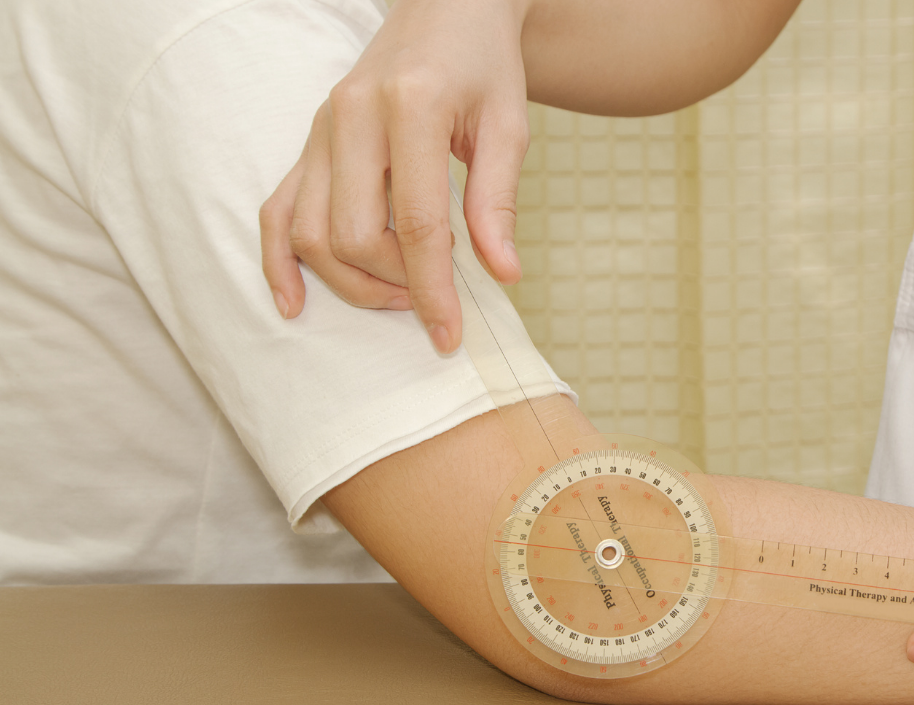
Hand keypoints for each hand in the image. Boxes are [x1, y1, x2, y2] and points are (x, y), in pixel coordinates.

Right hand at [260, 0, 531, 352]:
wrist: (445, 11)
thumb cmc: (482, 65)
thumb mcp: (509, 125)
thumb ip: (499, 201)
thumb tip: (504, 274)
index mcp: (409, 107)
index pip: (417, 223)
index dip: (433, 288)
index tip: (449, 335)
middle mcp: (351, 116)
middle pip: (353, 235)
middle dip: (394, 284)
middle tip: (436, 295)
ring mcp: (321, 129)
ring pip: (311, 232)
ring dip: (351, 280)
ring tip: (400, 291)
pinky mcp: (308, 142)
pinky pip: (277, 210)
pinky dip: (280, 260)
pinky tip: (296, 302)